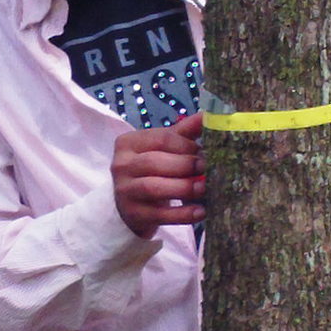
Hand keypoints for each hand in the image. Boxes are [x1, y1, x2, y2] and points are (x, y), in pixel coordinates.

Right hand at [112, 113, 204, 236]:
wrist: (131, 206)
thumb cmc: (151, 171)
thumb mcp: (163, 149)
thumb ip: (183, 133)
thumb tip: (208, 115)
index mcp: (128, 143)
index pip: (162, 139)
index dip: (186, 145)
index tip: (203, 151)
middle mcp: (121, 165)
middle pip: (155, 162)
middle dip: (186, 165)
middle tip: (207, 169)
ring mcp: (125, 191)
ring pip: (154, 187)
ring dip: (184, 188)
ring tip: (204, 188)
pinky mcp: (134, 214)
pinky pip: (160, 214)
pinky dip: (182, 214)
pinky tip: (200, 212)